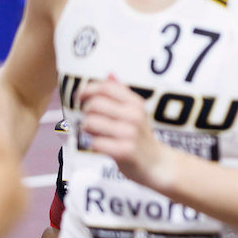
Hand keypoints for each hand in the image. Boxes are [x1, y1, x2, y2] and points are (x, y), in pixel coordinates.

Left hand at [80, 76, 173, 190]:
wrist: (157, 164)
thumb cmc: (140, 137)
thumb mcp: (135, 112)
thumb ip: (122, 93)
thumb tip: (109, 73)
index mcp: (136, 103)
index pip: (106, 87)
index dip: (87, 89)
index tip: (80, 97)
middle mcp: (134, 115)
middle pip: (94, 104)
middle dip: (86, 113)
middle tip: (91, 120)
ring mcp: (130, 133)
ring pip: (90, 123)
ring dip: (87, 130)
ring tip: (97, 134)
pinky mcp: (124, 151)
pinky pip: (95, 143)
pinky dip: (94, 145)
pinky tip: (103, 147)